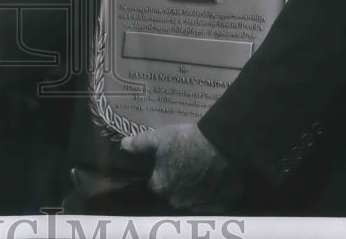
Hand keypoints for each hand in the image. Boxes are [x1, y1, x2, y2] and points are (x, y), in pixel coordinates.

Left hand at [120, 123, 241, 211]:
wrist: (221, 144)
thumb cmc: (186, 140)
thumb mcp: (160, 137)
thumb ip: (140, 144)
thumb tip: (123, 145)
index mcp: (161, 187)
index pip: (154, 185)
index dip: (159, 174)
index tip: (167, 164)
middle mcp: (177, 202)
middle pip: (172, 195)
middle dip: (176, 184)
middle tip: (185, 167)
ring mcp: (198, 207)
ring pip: (191, 201)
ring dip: (193, 192)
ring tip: (201, 174)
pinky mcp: (218, 206)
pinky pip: (210, 204)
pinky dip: (210, 196)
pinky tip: (213, 182)